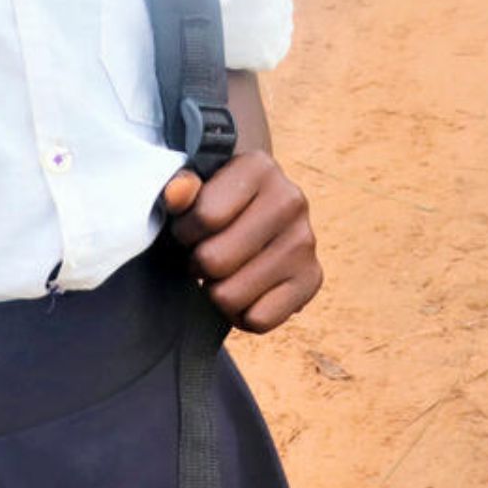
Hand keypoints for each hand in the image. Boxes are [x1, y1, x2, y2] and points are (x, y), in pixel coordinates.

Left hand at [163, 153, 321, 332]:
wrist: (259, 214)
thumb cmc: (217, 203)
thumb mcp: (196, 188)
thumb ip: (180, 189)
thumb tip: (175, 195)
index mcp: (258, 167)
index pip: (204, 218)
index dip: (185, 231)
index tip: (192, 228)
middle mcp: (290, 200)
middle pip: (215, 261)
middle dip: (199, 264)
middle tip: (206, 255)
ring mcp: (305, 241)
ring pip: (231, 296)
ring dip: (217, 291)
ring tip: (225, 272)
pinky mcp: (312, 278)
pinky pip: (259, 320)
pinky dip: (243, 315)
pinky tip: (245, 291)